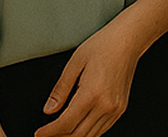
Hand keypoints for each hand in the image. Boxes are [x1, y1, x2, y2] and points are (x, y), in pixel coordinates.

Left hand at [34, 22, 142, 136]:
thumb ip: (60, 90)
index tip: (39, 133)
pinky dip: (87, 133)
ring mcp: (115, 109)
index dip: (50, 132)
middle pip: (78, 135)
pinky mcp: (120, 109)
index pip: (66, 123)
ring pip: (90, 136)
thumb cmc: (103, 46)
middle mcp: (106, 105)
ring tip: (59, 133)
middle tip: (46, 135)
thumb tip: (49, 110)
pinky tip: (77, 128)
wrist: (128, 40)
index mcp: (92, 93)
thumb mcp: (74, 63)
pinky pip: (102, 130)